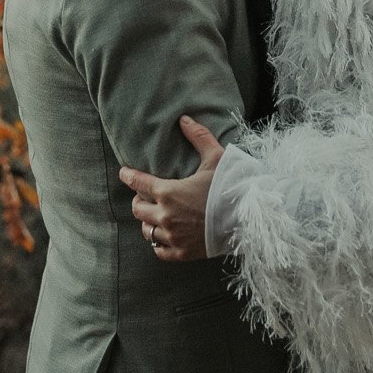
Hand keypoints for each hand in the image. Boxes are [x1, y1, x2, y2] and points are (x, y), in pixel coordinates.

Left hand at [118, 116, 225, 261]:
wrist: (248, 221)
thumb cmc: (230, 187)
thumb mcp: (216, 158)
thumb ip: (198, 137)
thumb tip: (184, 119)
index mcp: (168, 192)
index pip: (138, 183)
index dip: (128, 176)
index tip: (124, 173)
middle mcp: (165, 216)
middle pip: (138, 209)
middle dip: (139, 200)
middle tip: (143, 196)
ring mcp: (173, 237)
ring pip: (147, 230)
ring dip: (148, 221)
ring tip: (154, 215)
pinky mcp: (182, 253)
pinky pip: (159, 250)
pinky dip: (158, 243)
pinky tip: (164, 236)